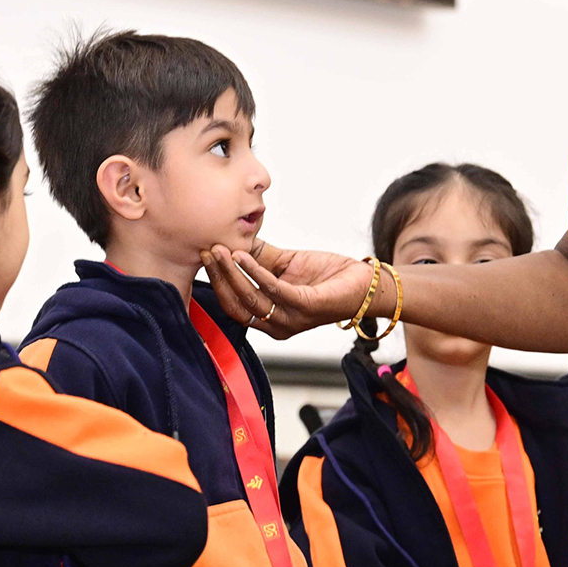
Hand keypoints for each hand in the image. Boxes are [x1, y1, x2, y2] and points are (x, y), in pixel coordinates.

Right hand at [201, 242, 374, 338]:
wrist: (362, 282)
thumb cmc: (325, 277)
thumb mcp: (284, 265)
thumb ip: (258, 258)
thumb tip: (231, 240)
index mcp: (269, 319)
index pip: (233, 306)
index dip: (217, 282)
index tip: (205, 256)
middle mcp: (277, 325)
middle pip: (236, 305)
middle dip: (218, 278)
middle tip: (207, 251)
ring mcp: (292, 319)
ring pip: (251, 299)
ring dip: (232, 273)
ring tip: (221, 250)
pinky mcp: (307, 307)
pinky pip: (275, 290)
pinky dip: (256, 272)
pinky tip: (243, 256)